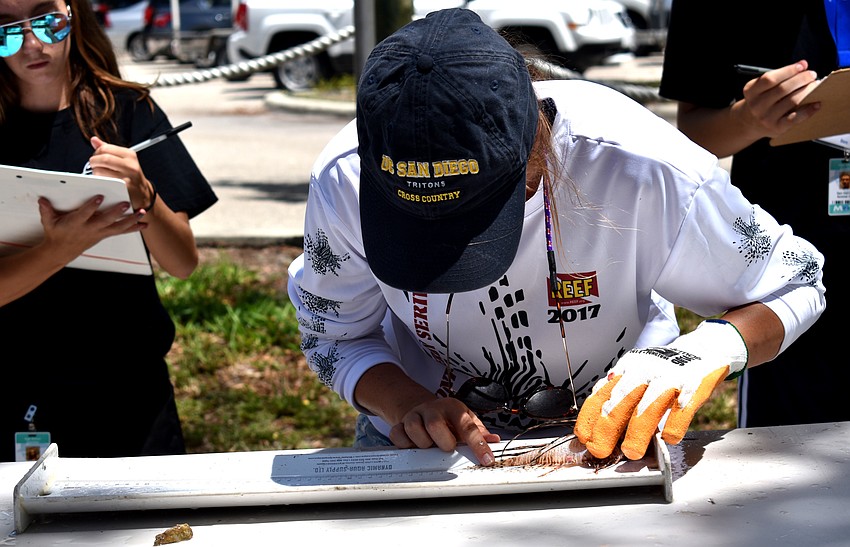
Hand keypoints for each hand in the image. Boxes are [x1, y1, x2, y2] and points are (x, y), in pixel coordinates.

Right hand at [38, 195, 143, 263]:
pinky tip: (144, 224)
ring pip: (117, 228)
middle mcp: (90, 229)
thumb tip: (42, 200)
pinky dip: (133, 228)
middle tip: (126, 204)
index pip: (85, 214)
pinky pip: (121, 232)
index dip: (92, 206)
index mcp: (75, 224)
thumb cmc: (56, 233)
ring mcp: (99, 233)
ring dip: (131, 221)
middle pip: (105, 221)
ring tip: (142, 213)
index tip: (99, 197)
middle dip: (116, 213)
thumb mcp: (48, 222)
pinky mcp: (104, 235)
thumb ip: (46, 210)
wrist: (61, 252)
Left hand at [87, 136, 155, 212]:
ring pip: (100, 171)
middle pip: (103, 159)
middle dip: (93, 162)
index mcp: (130, 155)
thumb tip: (94, 140)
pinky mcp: (122, 189)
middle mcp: (131, 165)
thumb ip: (108, 149)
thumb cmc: (130, 176)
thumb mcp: (123, 159)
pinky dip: (98, 181)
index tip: (96, 157)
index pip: (105, 148)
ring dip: (95, 173)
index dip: (96, 153)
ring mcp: (127, 178)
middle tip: (94, 166)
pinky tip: (102, 182)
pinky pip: (103, 182)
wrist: (142, 194)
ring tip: (100, 174)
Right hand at [388, 396, 500, 465]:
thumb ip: (479, 432)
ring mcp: (415, 415)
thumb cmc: (448, 418)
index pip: (467, 426)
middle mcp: (433, 409)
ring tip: (430, 445)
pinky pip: (398, 435)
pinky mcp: (400, 424)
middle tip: (447, 447)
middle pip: (434, 424)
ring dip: (424, 443)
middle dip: (443, 442)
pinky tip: (414, 445)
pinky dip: (405, 444)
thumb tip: (494, 441)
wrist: (424, 408)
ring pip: (414, 429)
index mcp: (453, 408)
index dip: (478, 444)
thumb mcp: (466, 420)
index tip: (486, 458)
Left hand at [575, 319, 746, 459]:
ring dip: (637, 431)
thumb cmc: (663, 370)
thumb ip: (618, 394)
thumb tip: (596, 425)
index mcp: (626, 370)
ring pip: (648, 405)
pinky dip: (674, 425)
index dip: (590, 417)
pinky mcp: (693, 384)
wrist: (703, 349)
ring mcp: (668, 377)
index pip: (601, 394)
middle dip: (606, 428)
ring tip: (631, 452)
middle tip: (600, 450)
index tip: (584, 437)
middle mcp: (644, 371)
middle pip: (620, 401)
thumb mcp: (635, 375)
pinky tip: (669, 439)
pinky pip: (682, 408)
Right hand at [736, 60, 820, 137]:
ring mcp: (766, 118)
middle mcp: (756, 105)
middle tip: (812, 75)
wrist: (751, 123)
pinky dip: (808, 111)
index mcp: (751, 91)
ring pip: (792, 101)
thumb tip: (803, 65)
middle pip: (782, 89)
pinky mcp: (777, 128)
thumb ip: (779, 76)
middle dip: (801, 79)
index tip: (802, 65)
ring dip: (807, 91)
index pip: (769, 79)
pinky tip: (817, 104)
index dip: (788, 70)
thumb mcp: (761, 87)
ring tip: (814, 85)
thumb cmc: (762, 100)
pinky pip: (795, 118)